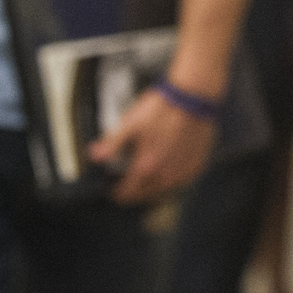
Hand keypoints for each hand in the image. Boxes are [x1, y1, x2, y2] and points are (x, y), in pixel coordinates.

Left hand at [87, 87, 214, 204]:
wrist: (192, 97)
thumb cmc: (162, 108)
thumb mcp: (130, 124)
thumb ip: (111, 144)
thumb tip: (95, 157)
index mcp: (146, 166)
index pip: (128, 192)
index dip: (117, 193)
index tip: (113, 190)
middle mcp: (167, 175)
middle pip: (146, 195)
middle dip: (135, 193)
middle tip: (128, 185)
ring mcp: (184, 171)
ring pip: (165, 191)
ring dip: (153, 187)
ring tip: (147, 178)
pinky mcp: (197, 165)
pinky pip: (182, 181)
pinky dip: (172, 179)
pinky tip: (168, 168)